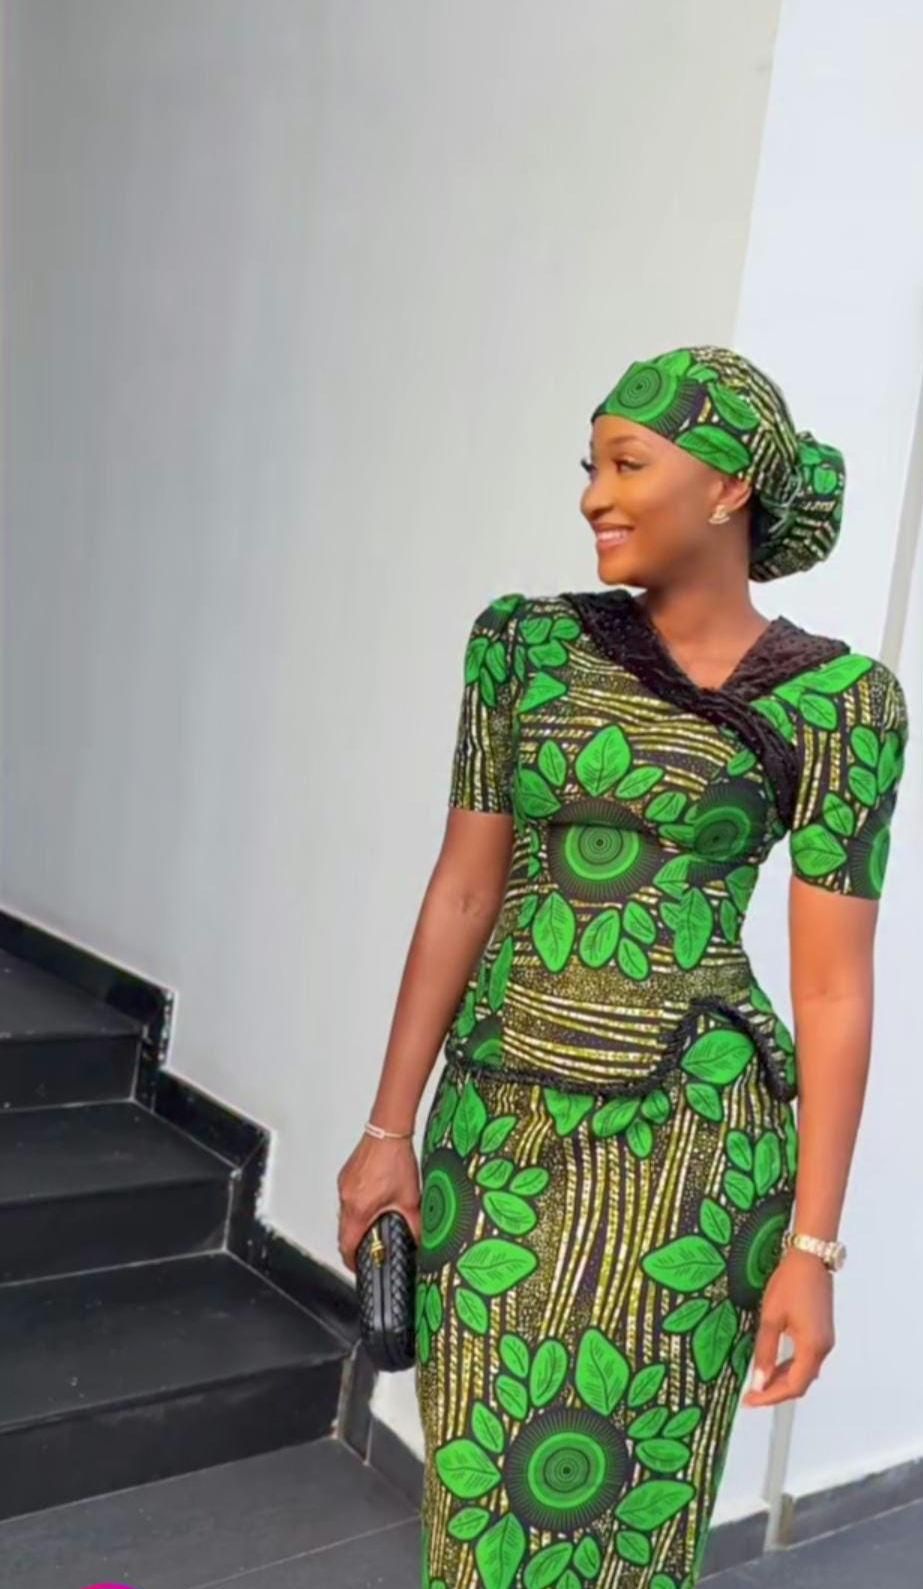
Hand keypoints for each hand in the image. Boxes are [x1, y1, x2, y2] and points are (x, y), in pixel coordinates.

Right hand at [336, 1130, 421, 1272]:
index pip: (346, 1245)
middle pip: (345, 1230)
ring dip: (359, 1220)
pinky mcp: (347, 1174)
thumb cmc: (396, 1160)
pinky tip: (376, 1197)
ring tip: (377, 1219)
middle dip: (358, 1240)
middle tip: (373, 1244)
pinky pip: (348, 1197)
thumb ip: (415, 1225)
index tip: (359, 1265)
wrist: (389, 1131)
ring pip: (346, 1213)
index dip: (352, 1261)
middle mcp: (346, 1197)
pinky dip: (359, 1204)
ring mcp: (344, 1184)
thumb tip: (421, 1240)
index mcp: (358, 1208)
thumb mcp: (410, 1199)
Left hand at [743, 1248, 834, 1407]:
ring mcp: (825, 1341)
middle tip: (752, 1395)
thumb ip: (765, 1352)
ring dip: (783, 1380)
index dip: (771, 1397)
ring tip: (760, 1382)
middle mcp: (823, 1348)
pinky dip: (790, 1366)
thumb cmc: (791, 1283)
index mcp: (813, 1347)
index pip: (793, 1386)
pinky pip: (807, 1359)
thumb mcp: (771, 1318)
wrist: (810, 1258)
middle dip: (776, 1392)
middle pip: (801, 1383)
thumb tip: (759, 1380)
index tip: (751, 1401)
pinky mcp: (822, 1333)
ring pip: (804, 1372)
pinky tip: (775, 1364)